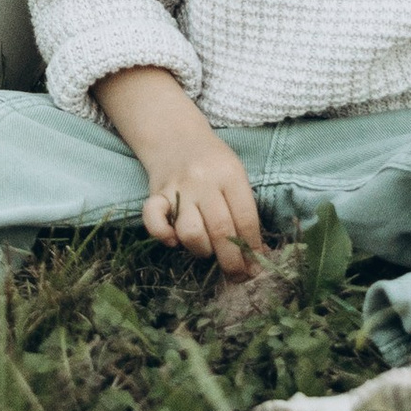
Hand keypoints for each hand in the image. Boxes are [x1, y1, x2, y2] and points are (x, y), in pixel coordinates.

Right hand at [92, 66, 265, 275]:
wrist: (175, 134)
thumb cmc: (212, 161)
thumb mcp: (235, 175)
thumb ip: (244, 210)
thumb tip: (257, 254)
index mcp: (230, 174)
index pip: (246, 219)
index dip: (252, 248)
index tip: (256, 267)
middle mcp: (203, 181)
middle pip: (220, 230)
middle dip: (232, 261)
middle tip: (237, 275)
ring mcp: (178, 188)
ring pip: (190, 232)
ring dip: (202, 250)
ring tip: (208, 250)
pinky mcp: (155, 194)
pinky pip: (154, 221)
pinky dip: (163, 236)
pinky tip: (174, 241)